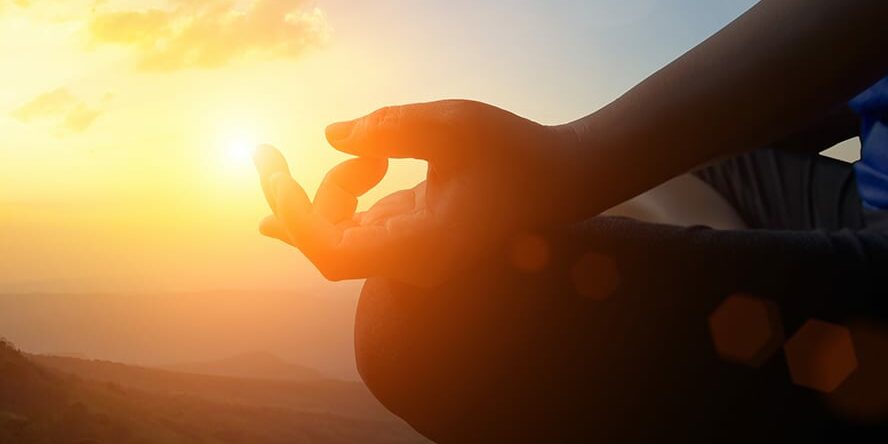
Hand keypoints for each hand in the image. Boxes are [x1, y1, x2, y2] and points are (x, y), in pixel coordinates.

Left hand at [254, 100, 577, 285]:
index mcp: (422, 247)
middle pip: (328, 245)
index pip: (334, 251)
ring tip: (374, 151)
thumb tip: (332, 135)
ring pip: (340, 235)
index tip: (272, 168)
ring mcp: (412, 253)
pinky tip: (283, 194)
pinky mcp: (412, 235)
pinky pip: (352, 230)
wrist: (561, 177)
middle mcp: (413, 262)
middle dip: (296, 200)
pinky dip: (325, 205)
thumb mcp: (454, 124)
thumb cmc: (515, 150)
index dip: (294, 214)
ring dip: (330, 191)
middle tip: (267, 154)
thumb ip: (390, 125)